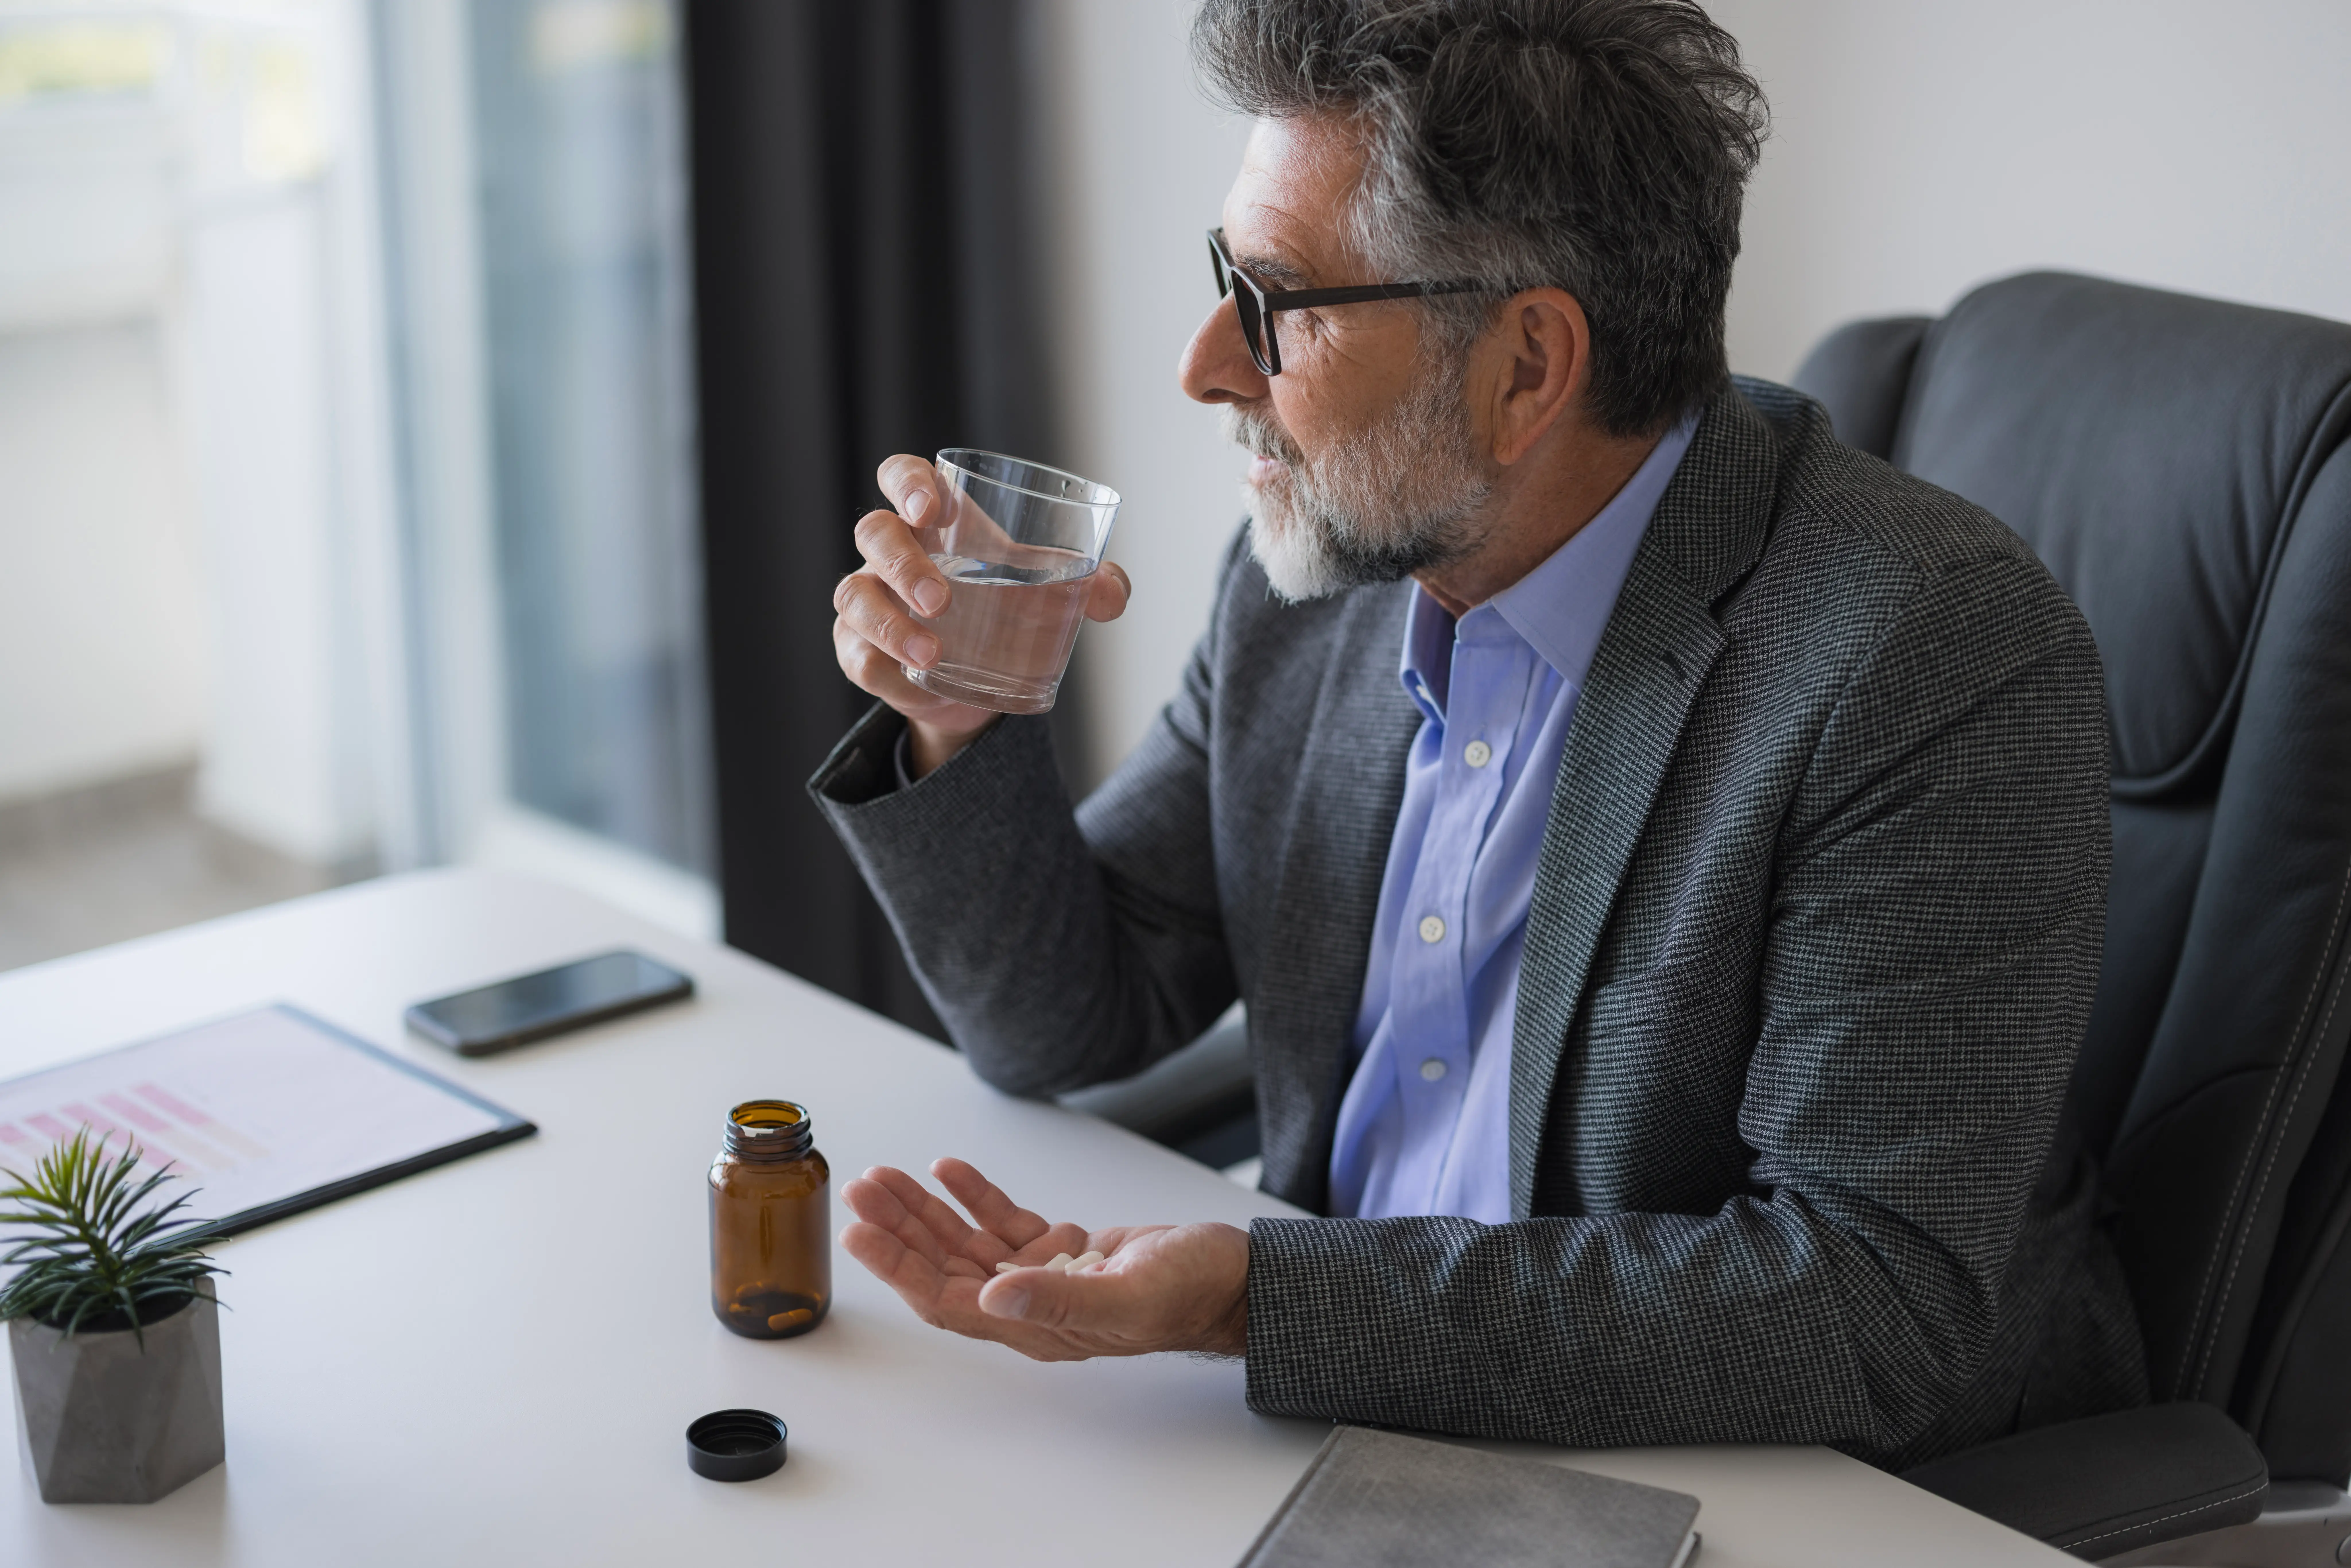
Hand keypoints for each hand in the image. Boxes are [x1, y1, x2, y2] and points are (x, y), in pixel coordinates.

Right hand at [833, 456, 1131, 778]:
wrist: (982, 683)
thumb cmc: (1007, 609)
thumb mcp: (1050, 593)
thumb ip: (1089, 587)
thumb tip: (1110, 594)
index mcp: (933, 519)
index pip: (902, 476)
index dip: (907, 484)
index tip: (931, 509)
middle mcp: (891, 552)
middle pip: (873, 533)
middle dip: (903, 563)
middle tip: (941, 600)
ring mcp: (870, 599)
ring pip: (854, 596)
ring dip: (890, 624)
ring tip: (932, 654)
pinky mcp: (860, 649)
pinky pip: (856, 654)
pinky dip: (882, 668)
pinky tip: (913, 680)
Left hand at [839, 1158, 1247, 1360]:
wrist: (1233, 1278)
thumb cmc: (1190, 1293)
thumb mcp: (1128, 1296)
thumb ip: (1059, 1299)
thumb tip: (993, 1295)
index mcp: (1035, 1326)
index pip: (947, 1299)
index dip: (899, 1269)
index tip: (859, 1234)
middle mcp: (1030, 1304)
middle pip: (945, 1268)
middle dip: (899, 1230)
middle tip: (863, 1189)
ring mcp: (1046, 1275)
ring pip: (967, 1242)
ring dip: (926, 1209)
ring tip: (889, 1176)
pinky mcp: (1064, 1248)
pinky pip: (1005, 1222)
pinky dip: (976, 1195)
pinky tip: (951, 1169)